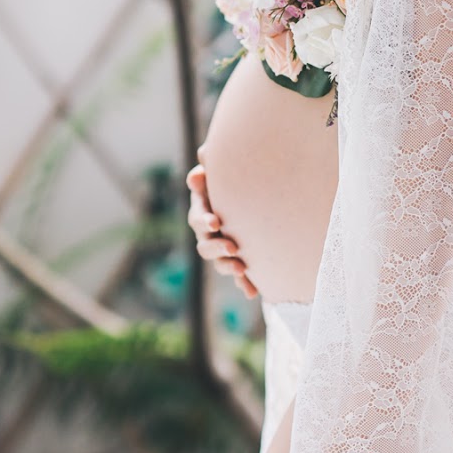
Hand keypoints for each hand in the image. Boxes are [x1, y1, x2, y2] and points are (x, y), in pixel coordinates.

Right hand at [186, 154, 258, 299]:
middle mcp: (209, 233)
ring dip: (228, 267)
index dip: (204, 220)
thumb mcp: (223, 173)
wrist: (254, 197)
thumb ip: (212, 166)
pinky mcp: (238, 261)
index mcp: (204, 211)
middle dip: (217, 247)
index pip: (198, 217)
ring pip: (219, 263)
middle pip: (205, 245)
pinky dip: (244, 284)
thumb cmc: (236, 179)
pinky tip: (252, 291)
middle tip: (232, 247)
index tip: (215, 222)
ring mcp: (222, 249)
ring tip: (241, 268)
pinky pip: (238, 277)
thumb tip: (202, 160)